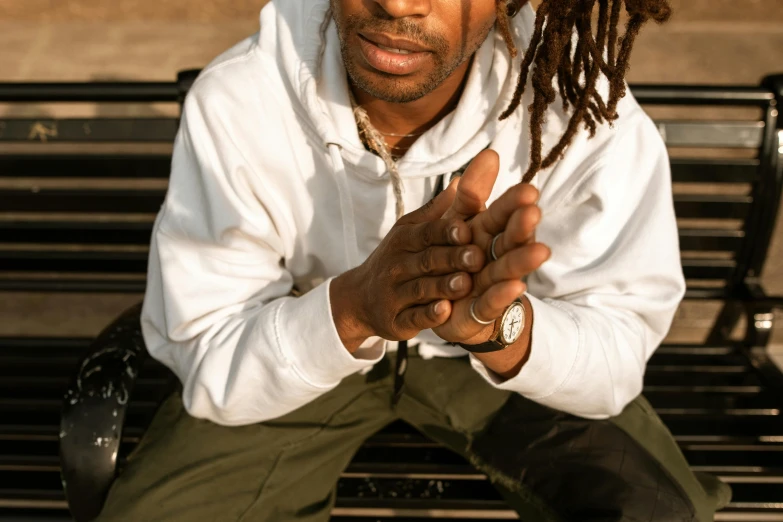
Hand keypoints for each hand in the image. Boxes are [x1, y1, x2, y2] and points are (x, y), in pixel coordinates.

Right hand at [331, 178, 485, 350]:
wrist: (360, 298)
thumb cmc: (396, 258)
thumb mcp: (410, 231)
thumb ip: (438, 211)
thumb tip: (461, 180)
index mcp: (405, 240)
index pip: (426, 232)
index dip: (446, 231)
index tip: (467, 228)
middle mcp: (397, 265)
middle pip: (426, 260)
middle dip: (451, 258)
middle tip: (477, 257)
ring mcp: (394, 294)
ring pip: (420, 289)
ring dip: (442, 287)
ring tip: (465, 284)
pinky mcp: (395, 321)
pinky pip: (412, 318)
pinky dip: (428, 316)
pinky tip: (445, 312)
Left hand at [433, 155, 549, 344]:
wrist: (447, 306)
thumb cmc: (456, 257)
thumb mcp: (457, 221)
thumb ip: (474, 193)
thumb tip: (491, 153)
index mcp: (487, 232)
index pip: (501, 214)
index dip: (513, 203)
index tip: (528, 190)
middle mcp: (493, 256)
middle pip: (509, 240)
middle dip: (521, 227)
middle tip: (533, 213)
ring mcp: (490, 283)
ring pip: (506, 269)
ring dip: (522, 261)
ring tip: (540, 251)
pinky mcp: (482, 309)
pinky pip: (492, 301)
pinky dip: (503, 295)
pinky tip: (516, 286)